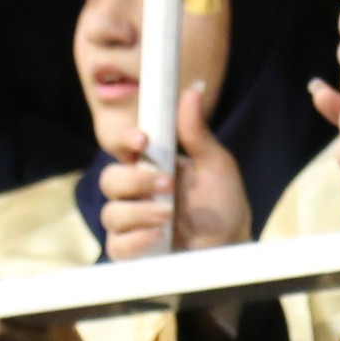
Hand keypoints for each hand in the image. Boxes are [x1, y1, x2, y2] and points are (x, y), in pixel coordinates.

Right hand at [96, 86, 251, 259]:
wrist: (230, 247)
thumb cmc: (222, 205)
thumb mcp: (216, 165)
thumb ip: (197, 133)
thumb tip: (195, 89)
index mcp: (150, 166)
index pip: (122, 147)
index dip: (124, 139)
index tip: (142, 139)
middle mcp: (135, 193)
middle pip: (109, 179)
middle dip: (135, 180)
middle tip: (168, 184)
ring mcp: (130, 223)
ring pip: (111, 212)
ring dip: (139, 211)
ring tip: (169, 215)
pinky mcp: (131, 252)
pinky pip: (116, 245)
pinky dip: (135, 240)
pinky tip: (157, 236)